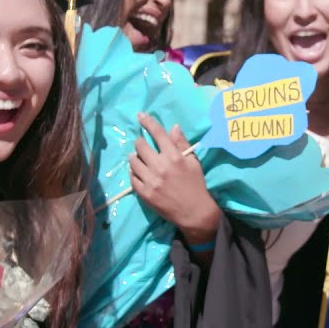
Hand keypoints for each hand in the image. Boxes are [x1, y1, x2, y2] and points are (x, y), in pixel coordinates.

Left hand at [129, 113, 220, 245]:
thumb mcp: (193, 162)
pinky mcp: (144, 193)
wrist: (193, 212)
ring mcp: (151, 181)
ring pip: (133, 161)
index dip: (148, 122)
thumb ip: (182, 144)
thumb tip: (173, 127)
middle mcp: (160, 166)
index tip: (140, 115)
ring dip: (135, 157)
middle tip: (143, 145)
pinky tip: (139, 172)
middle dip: (140, 142)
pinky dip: (134, 172)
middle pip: (141, 145)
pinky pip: (132, 177)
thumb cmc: (195, 184)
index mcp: (174, 157)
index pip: (158, 134)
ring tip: (139, 159)